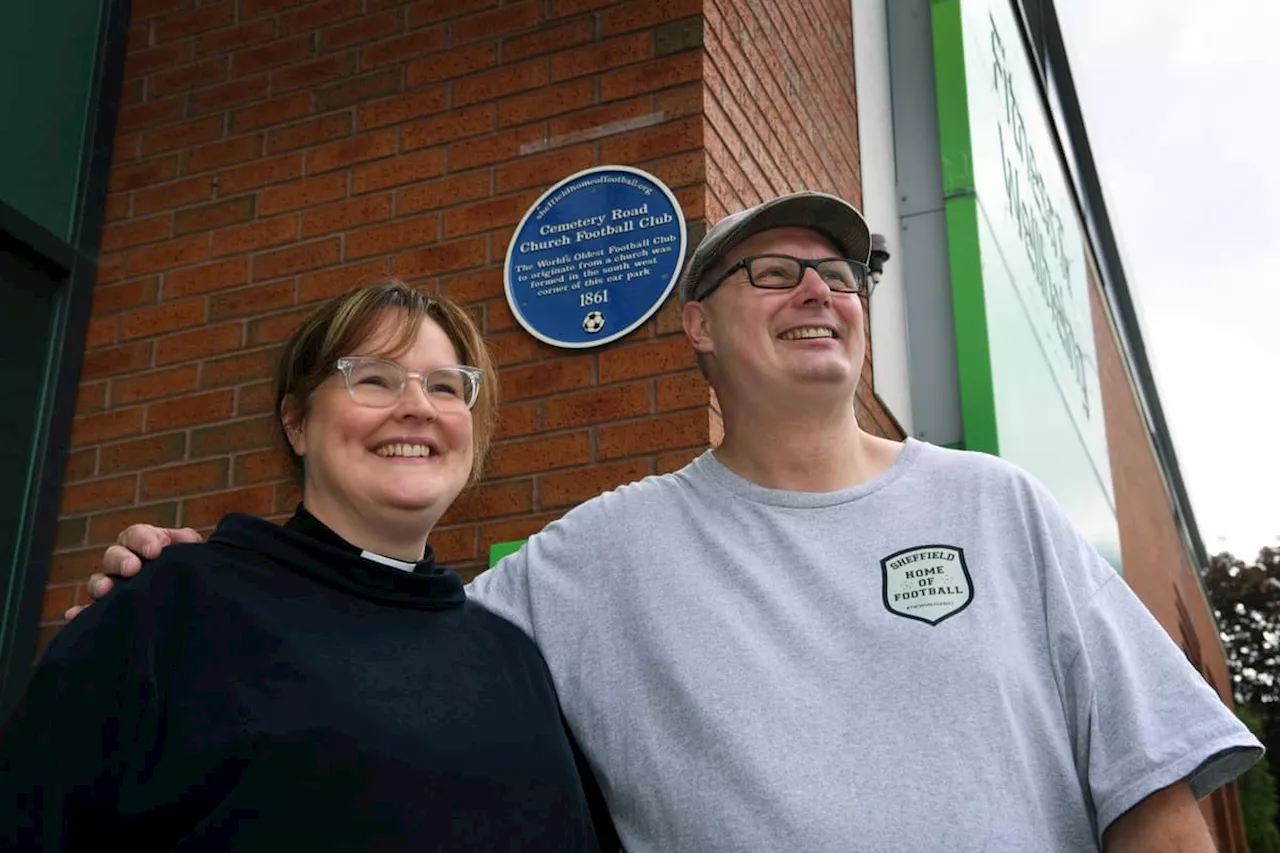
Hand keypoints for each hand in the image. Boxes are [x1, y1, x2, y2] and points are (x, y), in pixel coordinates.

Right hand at [64, 525, 203, 619]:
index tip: (155, 551)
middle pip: (113, 555)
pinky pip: (90, 611)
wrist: (190, 591)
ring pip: (99, 581)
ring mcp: (113, 585)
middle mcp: (123, 561)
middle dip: (121, 560)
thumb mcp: (192, 551)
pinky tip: (74, 615)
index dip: (143, 540)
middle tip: (133, 569)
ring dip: (100, 584)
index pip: (136, 534)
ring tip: (107, 590)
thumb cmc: (188, 567)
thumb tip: (183, 539)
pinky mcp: (108, 608)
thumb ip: (187, 542)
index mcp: (143, 542)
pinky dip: (80, 612)